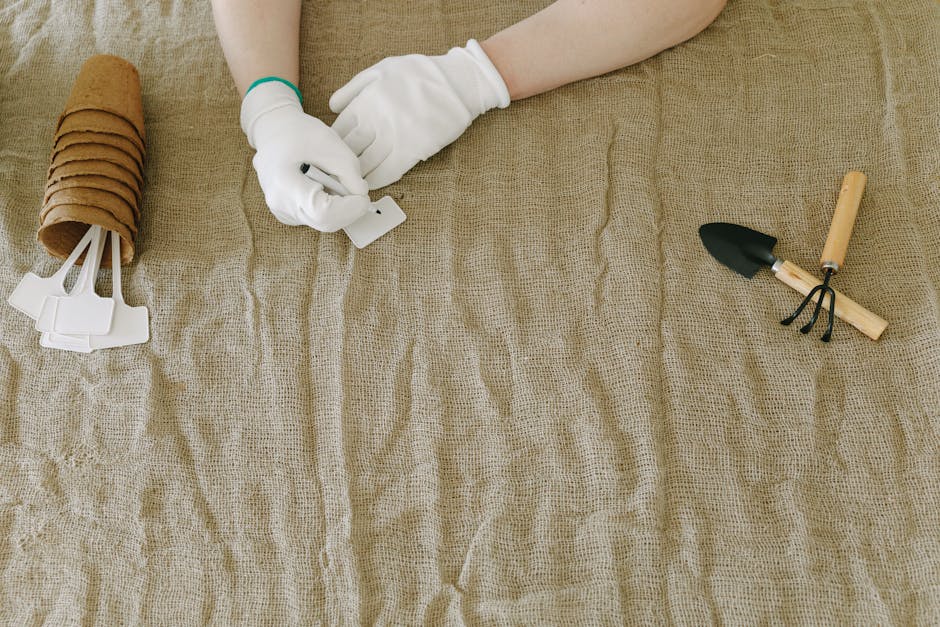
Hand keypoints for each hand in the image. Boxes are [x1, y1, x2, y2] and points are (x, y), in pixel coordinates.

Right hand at [240, 81, 370, 231]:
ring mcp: (283, 212)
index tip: (364, 197)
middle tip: (354, 185)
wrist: (272, 132)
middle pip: (325, 221)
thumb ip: (350, 172)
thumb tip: (361, 195)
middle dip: (348, 207)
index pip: (323, 213)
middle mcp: (280, 205)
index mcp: (284, 185)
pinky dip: (329, 204)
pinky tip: (323, 184)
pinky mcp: (289, 214)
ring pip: (324, 221)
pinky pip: (317, 218)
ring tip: (332, 178)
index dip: (349, 209)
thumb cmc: (297, 133)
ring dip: (339, 205)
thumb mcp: (330, 143)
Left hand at [329, 39, 509, 189]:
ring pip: (366, 164)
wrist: (458, 83)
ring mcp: (394, 136)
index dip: (333, 144)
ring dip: (357, 175)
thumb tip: (332, 107)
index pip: (339, 130)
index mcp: (366, 99)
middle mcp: (376, 119)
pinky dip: (377, 179)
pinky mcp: (413, 149)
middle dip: (342, 162)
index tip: (334, 152)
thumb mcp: (382, 69)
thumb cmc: (420, 74)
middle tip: (339, 171)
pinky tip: (371, 182)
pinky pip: (388, 171)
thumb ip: (354, 87)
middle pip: (349, 149)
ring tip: (352, 181)